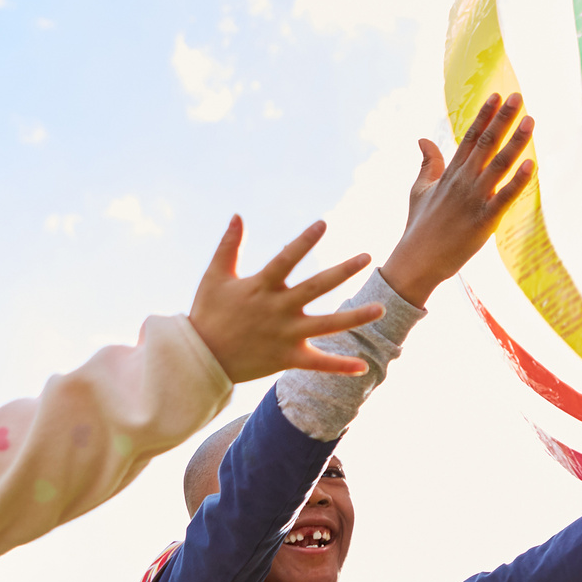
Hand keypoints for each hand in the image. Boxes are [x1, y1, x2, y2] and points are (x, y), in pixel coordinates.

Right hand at [188, 217, 383, 382]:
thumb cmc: (207, 314)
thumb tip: (238, 215)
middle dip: (343, 271)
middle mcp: (277, 309)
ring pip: (327, 325)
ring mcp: (285, 335)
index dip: (304, 241)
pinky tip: (364, 366)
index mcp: (261, 287)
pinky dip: (340, 366)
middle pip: (316, 288)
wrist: (200, 359)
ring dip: (354, 317)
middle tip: (366, 257)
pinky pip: (318, 364)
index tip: (323, 224)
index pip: (286, 259)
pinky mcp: (287, 358)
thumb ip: (229, 245)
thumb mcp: (215, 276)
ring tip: (381, 309)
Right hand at [378, 94, 535, 306]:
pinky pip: (504, 197)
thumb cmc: (420, 226)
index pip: (469, 137)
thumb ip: (428, 163)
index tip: (496, 95)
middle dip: (502, 118)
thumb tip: (423, 138)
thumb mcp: (419, 190)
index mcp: (450, 173)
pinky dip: (518, 182)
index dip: (484, 115)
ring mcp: (473, 199)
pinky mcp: (484, 220)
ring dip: (515, 142)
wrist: (417, 261)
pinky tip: (532, 165)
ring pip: (498, 164)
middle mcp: (463, 181)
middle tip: (518, 96)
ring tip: (530, 120)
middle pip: (485, 143)